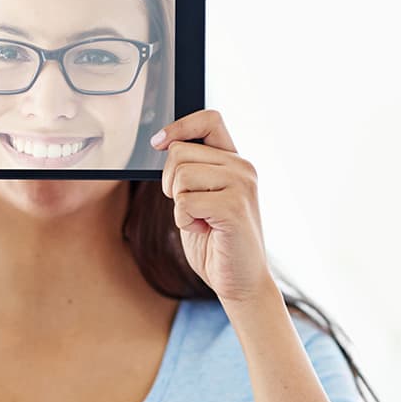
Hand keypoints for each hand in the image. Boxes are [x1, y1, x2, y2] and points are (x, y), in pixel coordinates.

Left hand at [151, 109, 272, 303]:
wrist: (240, 281)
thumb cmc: (215, 241)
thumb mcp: (199, 197)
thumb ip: (190, 169)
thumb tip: (163, 142)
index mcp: (235, 161)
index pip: (209, 119)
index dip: (179, 126)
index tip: (158, 142)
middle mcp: (243, 167)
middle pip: (180, 152)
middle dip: (170, 183)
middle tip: (192, 208)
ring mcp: (242, 185)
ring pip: (180, 175)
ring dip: (179, 204)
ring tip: (201, 220)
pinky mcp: (234, 207)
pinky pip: (185, 202)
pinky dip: (185, 221)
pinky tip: (206, 231)